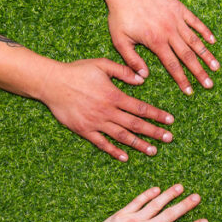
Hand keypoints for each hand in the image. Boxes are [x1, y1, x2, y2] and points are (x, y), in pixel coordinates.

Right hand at [40, 58, 174, 159]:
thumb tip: (142, 79)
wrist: (51, 83)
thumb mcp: (102, 64)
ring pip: (122, 136)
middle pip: (135, 124)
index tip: (170, 121)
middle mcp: (107, 111)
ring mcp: (96, 122)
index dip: (157, 115)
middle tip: (169, 139)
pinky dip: (114, 151)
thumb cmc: (77, 71)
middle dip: (154, 132)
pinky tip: (125, 157)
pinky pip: (101, 143)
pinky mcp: (84, 130)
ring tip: (153, 151)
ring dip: (139, 144)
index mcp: (114, 95)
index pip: (141, 108)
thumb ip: (123, 71)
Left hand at [88, 184, 207, 221]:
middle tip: (196, 197)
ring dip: (169, 195)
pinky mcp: (121, 216)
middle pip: (170, 214)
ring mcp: (133, 220)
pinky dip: (147, 195)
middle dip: (185, 205)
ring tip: (180, 187)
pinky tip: (156, 190)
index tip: (205, 221)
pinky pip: (137, 202)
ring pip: (155, 204)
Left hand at [106, 0, 217, 94]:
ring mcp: (176, 19)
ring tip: (216, 67)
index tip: (191, 91)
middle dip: (200, 72)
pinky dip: (205, 31)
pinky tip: (213, 41)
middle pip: (188, 56)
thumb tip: (144, 77)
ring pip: (195, 40)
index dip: (182, 80)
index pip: (173, 65)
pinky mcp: (178, 7)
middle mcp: (169, 31)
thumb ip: (132, 60)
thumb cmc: (120, 15)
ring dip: (206, 54)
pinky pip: (195, 21)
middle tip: (210, 84)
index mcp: (155, 41)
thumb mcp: (119, 40)